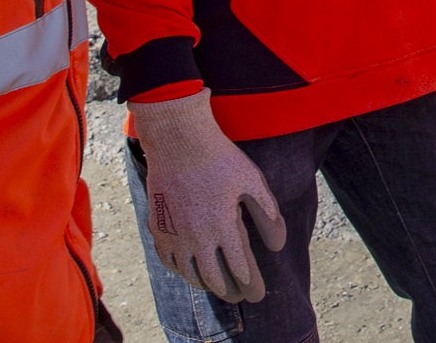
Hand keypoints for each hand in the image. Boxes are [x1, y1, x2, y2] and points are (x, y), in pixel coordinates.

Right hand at [128, 89, 286, 302]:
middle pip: (214, 279)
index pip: (240, 270)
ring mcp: (174, 234)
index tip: (257, 293)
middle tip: (238, 295)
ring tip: (215, 284)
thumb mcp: (252, 182)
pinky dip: (179, 270)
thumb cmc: (219, 158)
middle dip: (229, 291)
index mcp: (223, 228)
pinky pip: (167, 260)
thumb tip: (277, 246)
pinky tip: (187, 268)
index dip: (250, 285)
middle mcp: (196, 237)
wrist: (178, 139)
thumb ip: (267, 215)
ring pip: (189, 273)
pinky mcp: (158, 226)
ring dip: (204, 283)